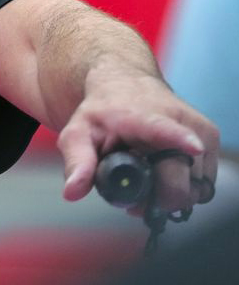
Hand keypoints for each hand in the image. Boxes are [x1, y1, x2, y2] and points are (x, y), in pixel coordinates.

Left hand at [56, 70, 218, 212]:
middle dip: (157, 199)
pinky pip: (204, 184)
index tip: (193, 146)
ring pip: (195, 188)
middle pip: (179, 181)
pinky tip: (163, 176)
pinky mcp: (211, 141)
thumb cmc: (103, 111)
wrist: (126, 84)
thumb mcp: (78, 132)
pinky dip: (184, 188)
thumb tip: (72, 192)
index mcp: (145, 117)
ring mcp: (200, 132)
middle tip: (134, 200)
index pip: (166, 129)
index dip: (180, 139)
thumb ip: (77, 161)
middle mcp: (181, 121)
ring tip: (147, 180)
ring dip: (171, 195)